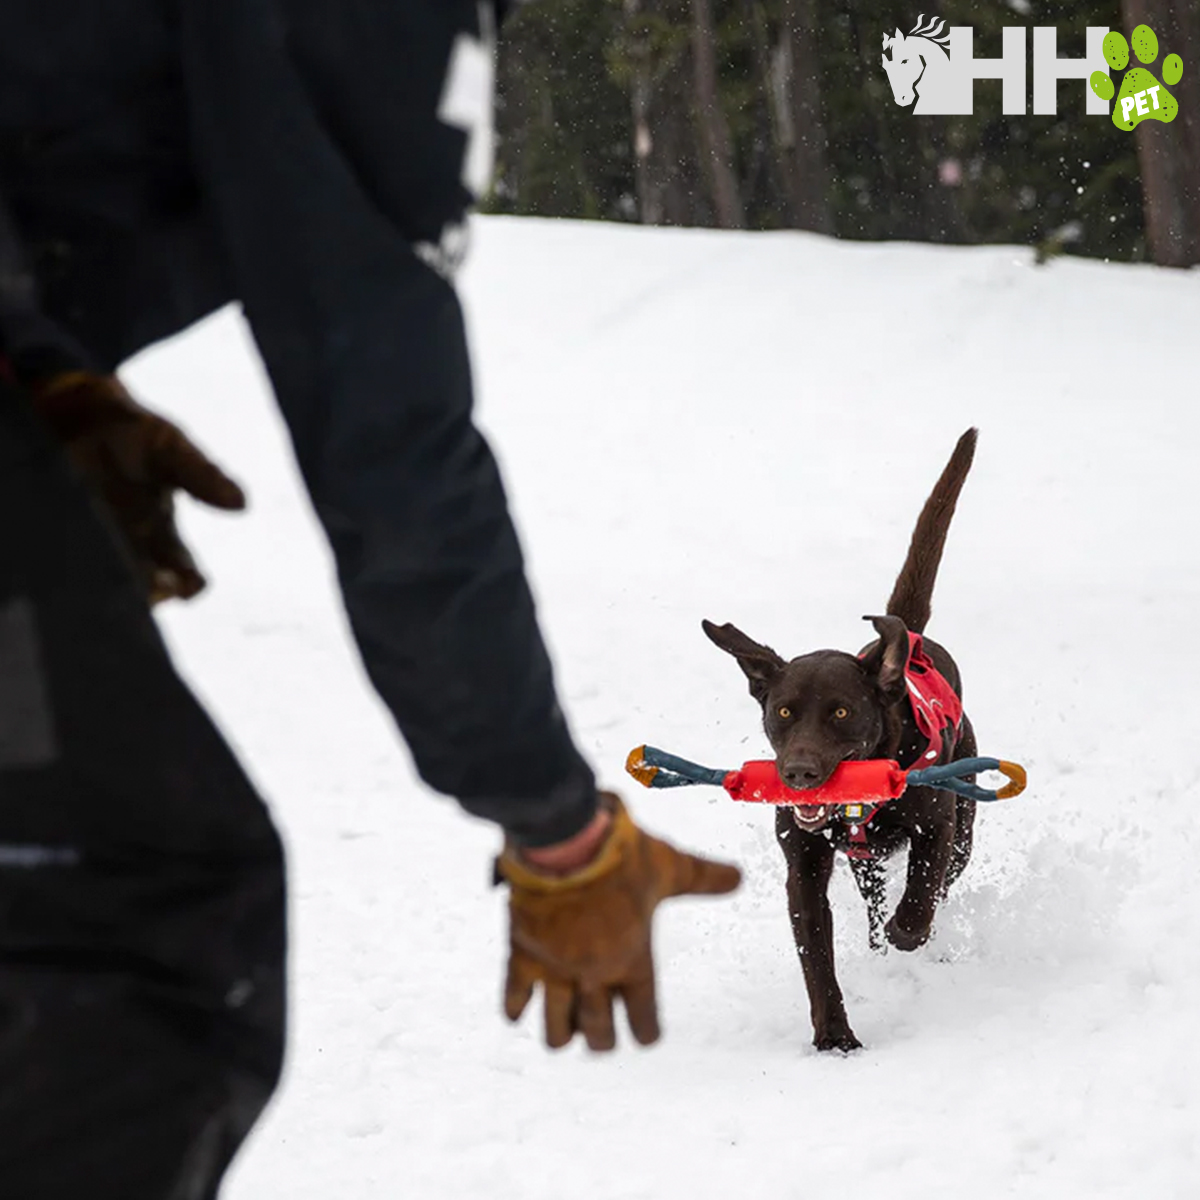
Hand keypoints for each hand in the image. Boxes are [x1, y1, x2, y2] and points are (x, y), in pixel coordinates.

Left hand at [32, 371, 245, 602]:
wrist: (70, 407)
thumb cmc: (128, 429)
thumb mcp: (170, 447)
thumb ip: (200, 475)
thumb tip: (242, 504)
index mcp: (162, 534)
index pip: (184, 573)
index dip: (187, 584)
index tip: (183, 582)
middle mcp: (129, 546)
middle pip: (146, 585)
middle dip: (150, 590)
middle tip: (150, 586)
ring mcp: (92, 540)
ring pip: (107, 578)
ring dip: (115, 583)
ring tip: (115, 575)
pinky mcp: (56, 531)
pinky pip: (67, 558)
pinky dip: (73, 566)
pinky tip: (77, 558)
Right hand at [496, 793, 740, 1050]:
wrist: (568, 843)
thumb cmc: (623, 856)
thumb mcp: (670, 867)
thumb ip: (702, 878)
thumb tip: (738, 876)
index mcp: (635, 959)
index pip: (644, 1016)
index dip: (646, 1031)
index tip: (646, 1037)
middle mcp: (597, 973)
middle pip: (598, 1029)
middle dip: (600, 1039)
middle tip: (600, 1041)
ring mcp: (557, 967)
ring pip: (557, 1023)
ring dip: (561, 1034)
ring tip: (562, 1040)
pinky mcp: (524, 953)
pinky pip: (517, 993)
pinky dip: (516, 1008)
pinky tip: (515, 1016)